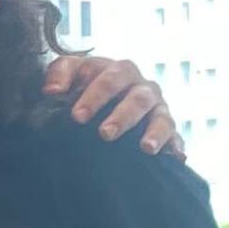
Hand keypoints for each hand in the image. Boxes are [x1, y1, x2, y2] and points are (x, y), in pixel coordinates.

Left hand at [43, 52, 176, 155]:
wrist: (101, 96)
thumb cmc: (85, 82)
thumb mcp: (71, 71)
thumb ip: (59, 73)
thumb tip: (51, 91)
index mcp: (120, 71)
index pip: (110, 79)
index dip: (94, 97)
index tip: (77, 116)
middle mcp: (143, 88)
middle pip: (139, 98)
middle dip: (123, 116)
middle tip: (104, 134)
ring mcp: (158, 108)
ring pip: (161, 117)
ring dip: (154, 132)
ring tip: (145, 148)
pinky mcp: (168, 128)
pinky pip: (176, 136)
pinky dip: (176, 145)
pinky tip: (177, 157)